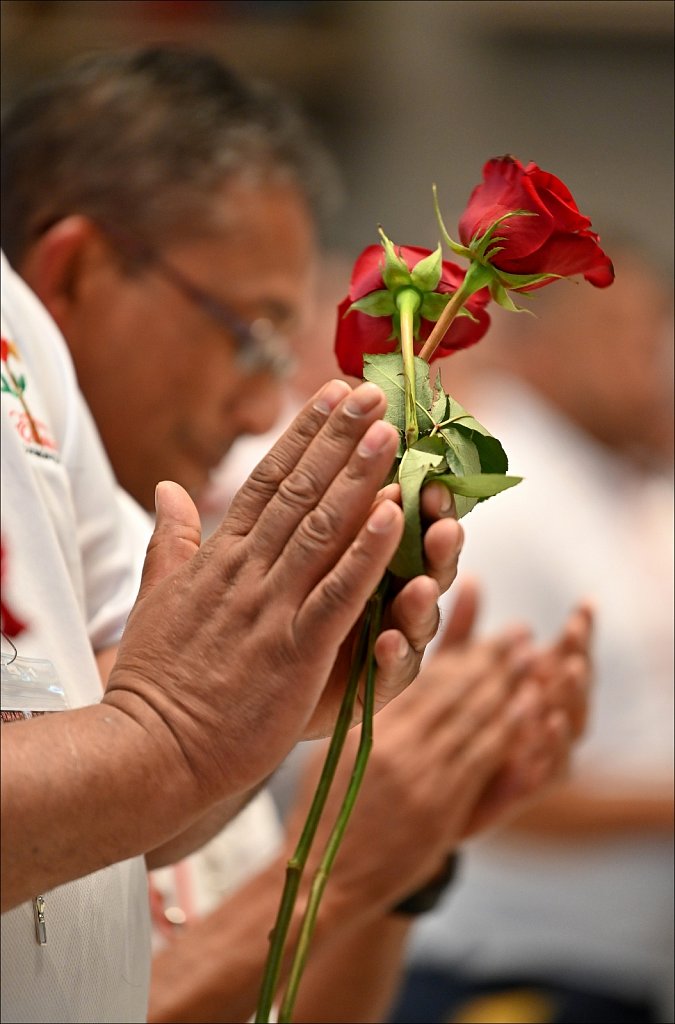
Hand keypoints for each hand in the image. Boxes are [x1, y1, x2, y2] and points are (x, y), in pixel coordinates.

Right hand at [105, 380, 432, 806]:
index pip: (264, 481)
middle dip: (338, 437)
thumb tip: (169, 489)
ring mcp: (271, 609)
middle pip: (299, 491)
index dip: (301, 435)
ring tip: (388, 431)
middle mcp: (246, 572)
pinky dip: (368, 552)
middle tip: (372, 393)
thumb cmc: (156, 681)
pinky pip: (338, 594)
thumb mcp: (156, 599)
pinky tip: (395, 514)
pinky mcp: (293, 652)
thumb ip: (171, 540)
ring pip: (322, 530)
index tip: (329, 394)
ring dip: (358, 477)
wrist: (147, 750)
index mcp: (218, 559)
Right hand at [284, 584, 539, 921]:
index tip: (486, 631)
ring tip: (534, 660)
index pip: (425, 680)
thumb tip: (388, 674)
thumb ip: (365, 715)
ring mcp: (422, 776)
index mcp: (369, 728)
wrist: (326, 878)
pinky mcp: (441, 806)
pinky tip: (530, 709)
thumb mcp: (333, 753)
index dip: (461, 652)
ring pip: (473, 720)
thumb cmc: (324, 814)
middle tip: (520, 634)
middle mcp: (398, 745)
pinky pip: (481, 759)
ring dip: (509, 687)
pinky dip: (508, 730)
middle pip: (454, 692)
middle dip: (492, 660)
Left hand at [461, 601, 593, 836]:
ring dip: (572, 697)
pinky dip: (551, 745)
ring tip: (568, 671)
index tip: (584, 607)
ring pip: (569, 727)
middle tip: (577, 641)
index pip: (567, 653)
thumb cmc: (440, 726)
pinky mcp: (524, 788)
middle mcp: (544, 719)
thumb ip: (463, 632)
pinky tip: (548, 721)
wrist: (419, 795)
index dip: (580, 632)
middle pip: (576, 689)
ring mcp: (539, 755)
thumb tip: (470, 578)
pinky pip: (548, 771)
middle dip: (579, 662)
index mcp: (534, 687)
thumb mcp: (448, 672)